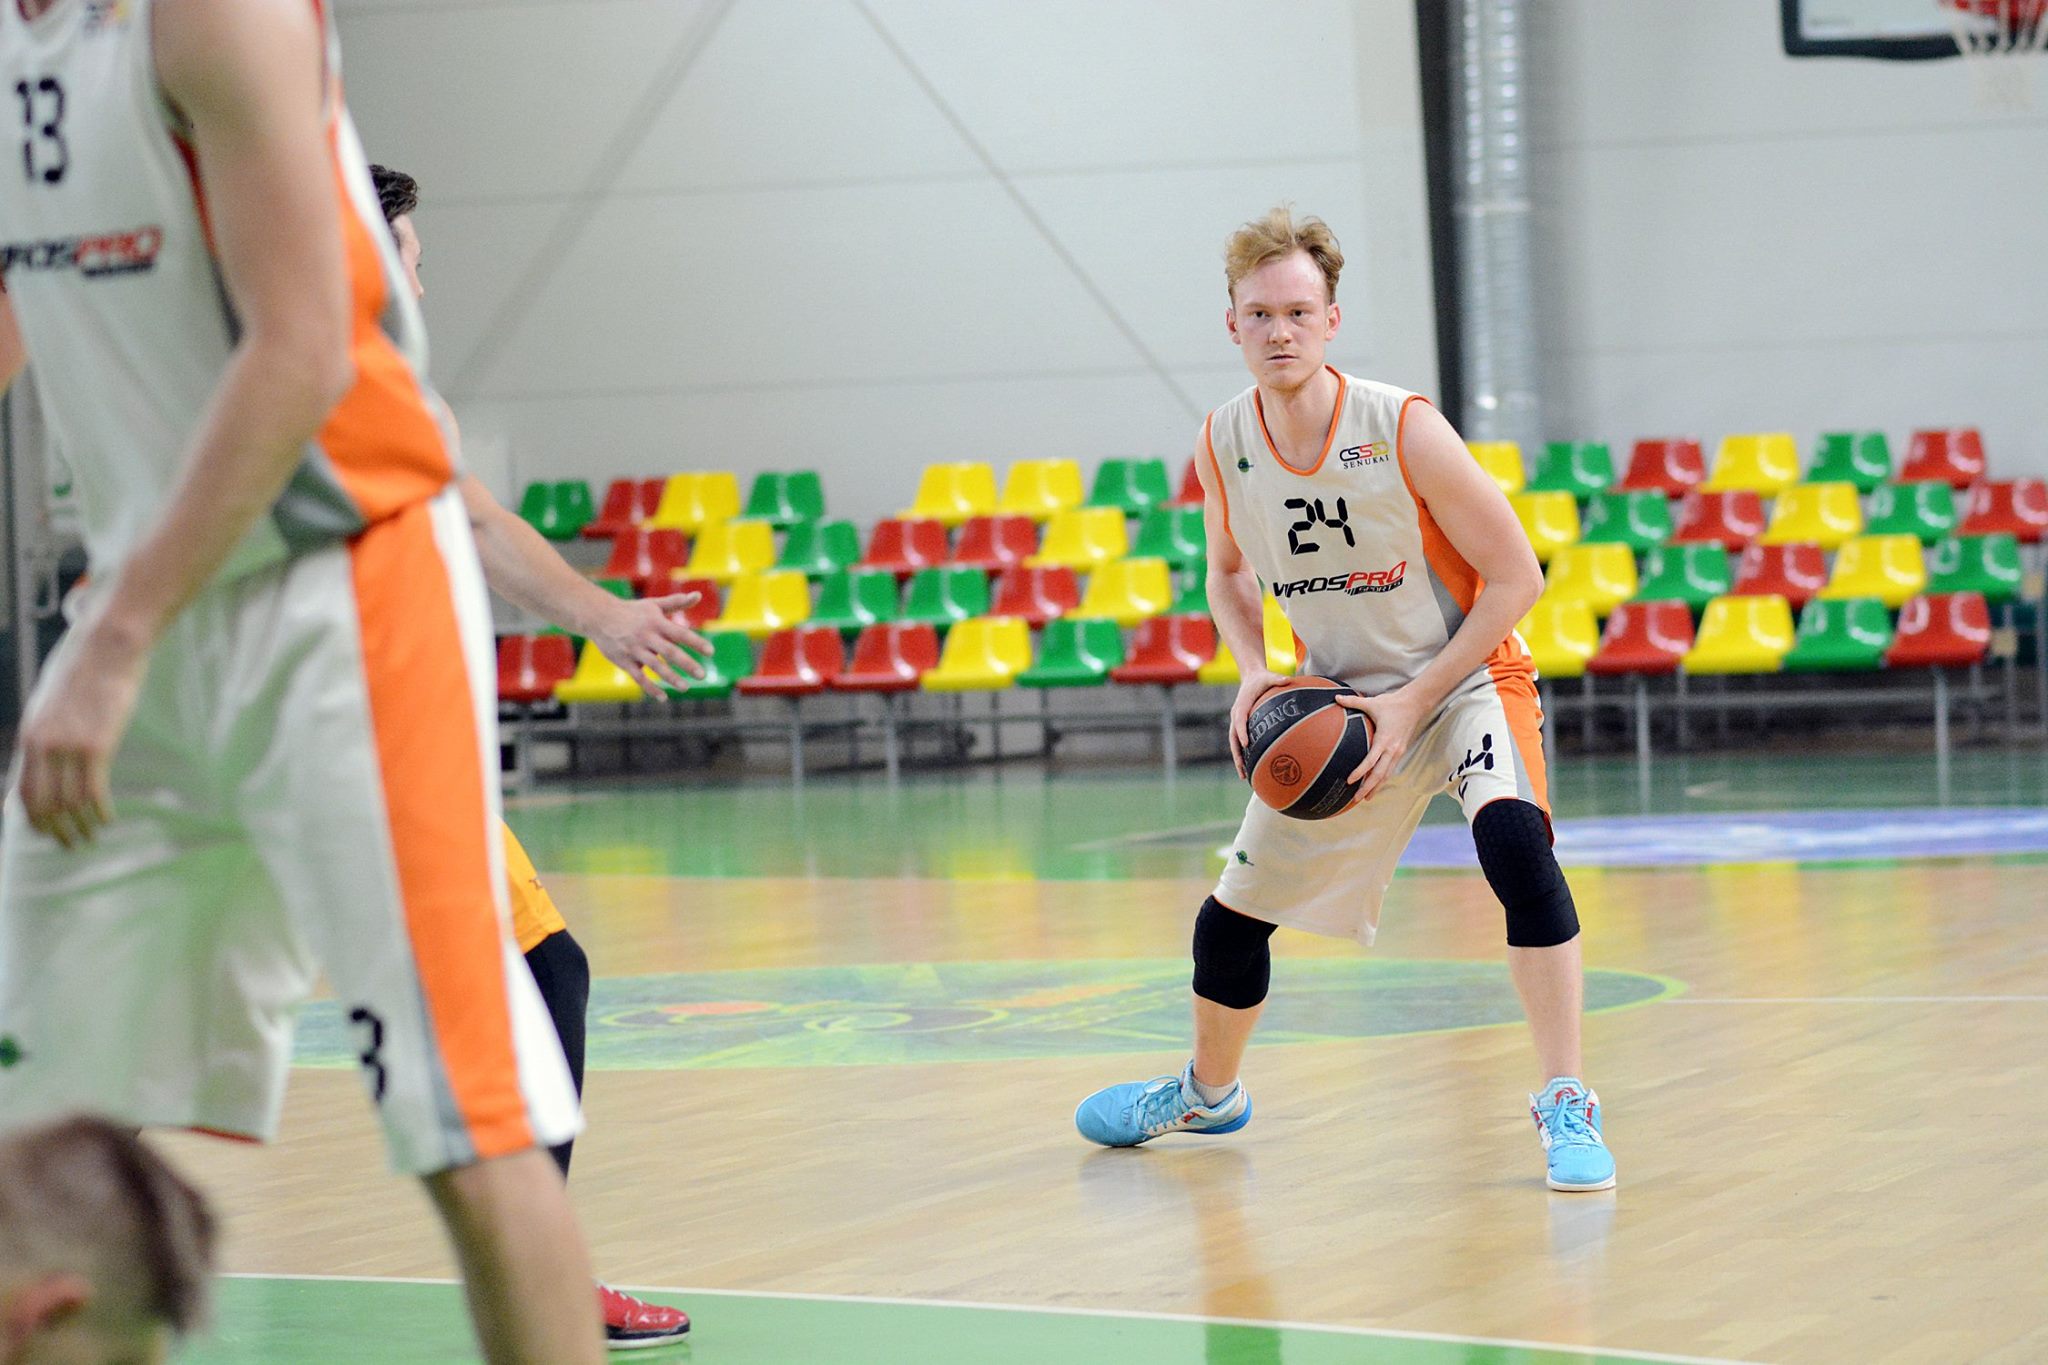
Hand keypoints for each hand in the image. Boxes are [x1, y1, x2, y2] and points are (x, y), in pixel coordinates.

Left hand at [12, 620, 149, 847]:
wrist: (106, 647)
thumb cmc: (83, 671)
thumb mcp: (50, 704)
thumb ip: (44, 734)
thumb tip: (41, 757)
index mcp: (29, 737)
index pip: (23, 792)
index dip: (33, 820)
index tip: (47, 834)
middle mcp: (43, 746)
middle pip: (44, 804)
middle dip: (56, 831)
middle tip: (71, 845)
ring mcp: (69, 747)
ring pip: (69, 803)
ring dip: (80, 827)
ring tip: (91, 837)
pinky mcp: (97, 745)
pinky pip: (94, 791)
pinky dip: (99, 812)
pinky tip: (108, 820)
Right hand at [588, 592, 711, 697]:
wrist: (599, 617)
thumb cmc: (632, 611)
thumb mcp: (654, 605)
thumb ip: (677, 602)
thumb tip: (698, 595)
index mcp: (656, 622)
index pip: (680, 633)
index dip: (696, 642)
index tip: (711, 652)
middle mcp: (646, 636)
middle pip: (670, 652)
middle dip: (687, 664)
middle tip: (702, 675)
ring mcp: (634, 650)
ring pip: (655, 666)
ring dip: (671, 678)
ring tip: (686, 687)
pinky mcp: (624, 661)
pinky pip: (639, 677)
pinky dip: (650, 688)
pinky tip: (663, 697)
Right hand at [1227, 667, 1287, 779]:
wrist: (1250, 676)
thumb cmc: (1261, 678)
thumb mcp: (1269, 676)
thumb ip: (1278, 679)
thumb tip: (1289, 679)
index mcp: (1242, 705)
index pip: (1240, 720)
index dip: (1242, 732)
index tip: (1247, 744)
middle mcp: (1236, 715)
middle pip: (1233, 738)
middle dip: (1237, 754)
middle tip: (1242, 769)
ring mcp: (1237, 722)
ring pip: (1234, 744)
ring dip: (1238, 759)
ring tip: (1243, 776)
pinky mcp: (1240, 725)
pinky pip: (1239, 742)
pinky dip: (1243, 755)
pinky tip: (1250, 768)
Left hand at [1335, 684, 1429, 802]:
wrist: (1415, 704)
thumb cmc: (1393, 703)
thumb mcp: (1372, 702)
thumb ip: (1353, 701)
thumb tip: (1335, 697)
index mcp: (1384, 739)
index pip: (1371, 760)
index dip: (1361, 772)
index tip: (1350, 780)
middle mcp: (1392, 749)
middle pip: (1380, 774)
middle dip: (1368, 788)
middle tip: (1356, 799)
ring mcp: (1398, 752)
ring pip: (1386, 775)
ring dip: (1376, 787)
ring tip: (1365, 798)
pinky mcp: (1400, 752)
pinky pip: (1391, 769)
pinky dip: (1383, 779)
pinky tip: (1375, 786)